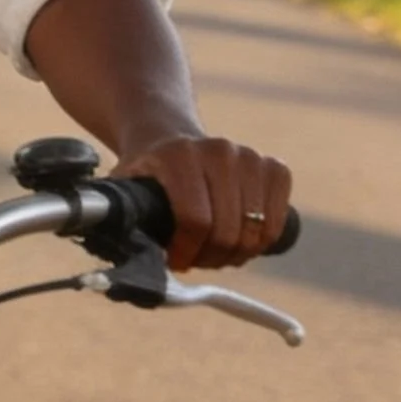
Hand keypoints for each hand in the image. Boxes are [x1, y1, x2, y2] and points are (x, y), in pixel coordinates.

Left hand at [112, 133, 293, 273]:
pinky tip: (240, 239)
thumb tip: (126, 261)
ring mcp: (249, 156)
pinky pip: (278, 220)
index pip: (196, 221)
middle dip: (211, 257)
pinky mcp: (273, 167)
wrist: (169, 140)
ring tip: (215, 251)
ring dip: (237, 253)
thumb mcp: (127, 192)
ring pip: (256, 230)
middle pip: (228, 230)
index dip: (187, 252)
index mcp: (178, 156)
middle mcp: (218, 150)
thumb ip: (121, 220)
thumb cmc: (148, 177)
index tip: (176, 261)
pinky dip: (262, 240)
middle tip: (197, 260)